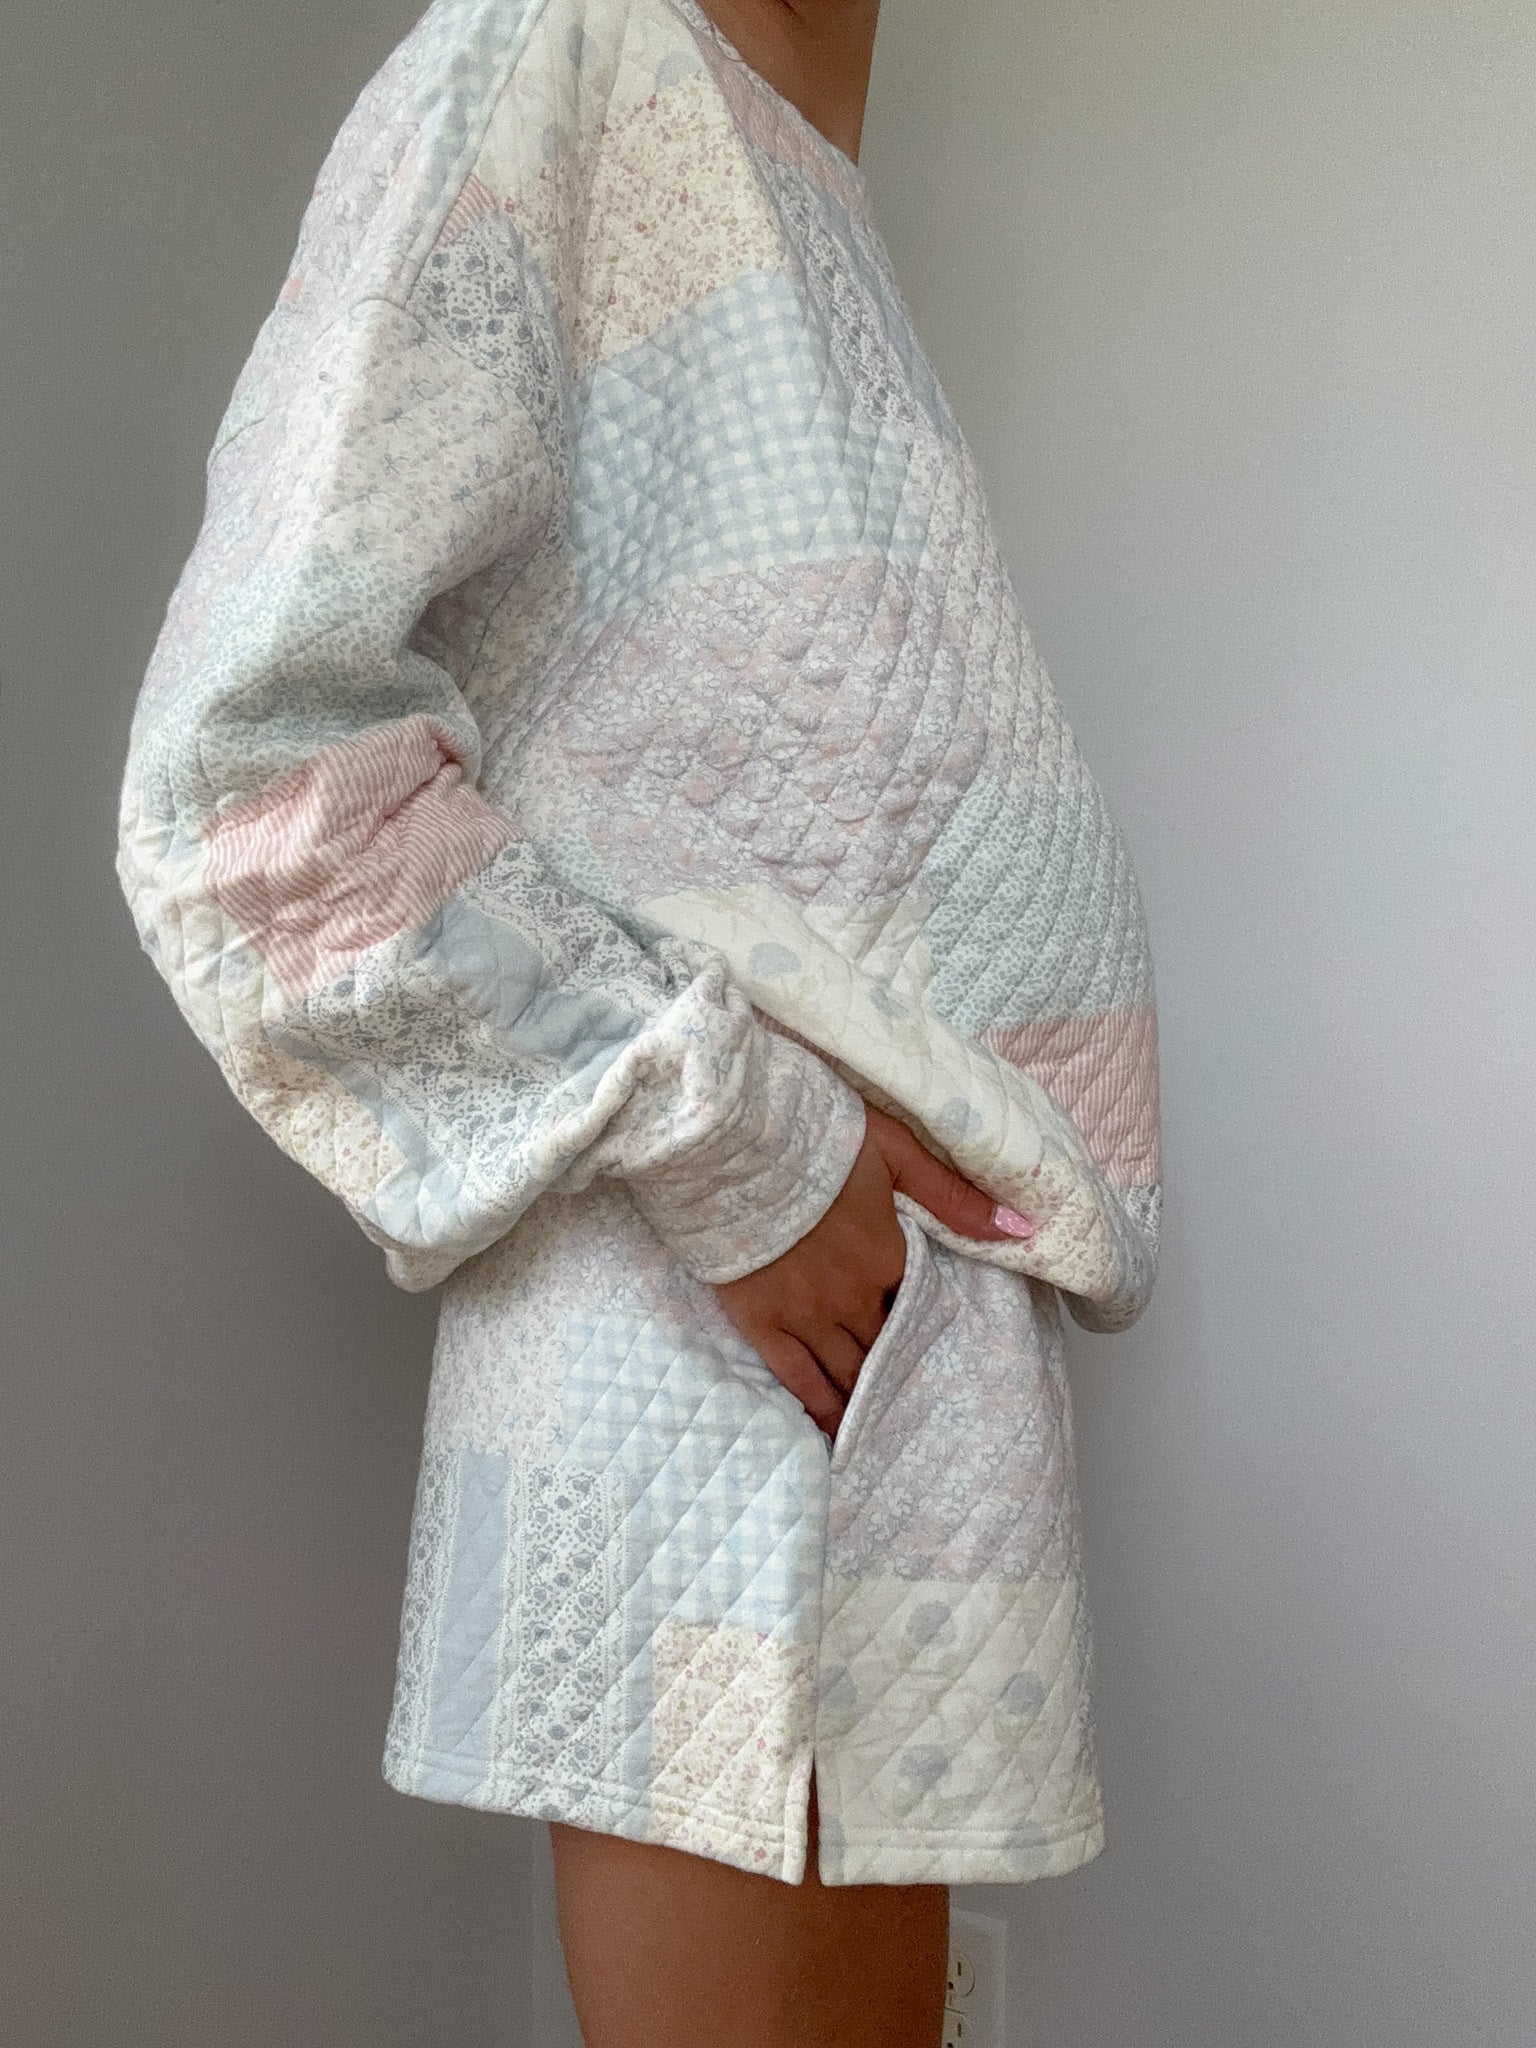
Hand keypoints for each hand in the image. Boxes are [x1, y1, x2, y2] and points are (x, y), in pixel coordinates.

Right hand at [711, 1101, 1034, 1437]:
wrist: (733, 1146)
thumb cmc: (815, 1138)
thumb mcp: (895, 1150)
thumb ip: (954, 1195)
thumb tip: (1022, 1228)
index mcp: (888, 1257)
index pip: (918, 1304)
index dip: (929, 1324)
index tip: (940, 1342)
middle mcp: (853, 1298)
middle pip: (886, 1346)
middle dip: (902, 1371)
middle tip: (918, 1400)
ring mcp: (805, 1316)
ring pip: (847, 1372)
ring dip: (868, 1398)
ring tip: (885, 1426)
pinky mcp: (761, 1323)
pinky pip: (797, 1379)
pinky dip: (819, 1408)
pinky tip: (835, 1432)